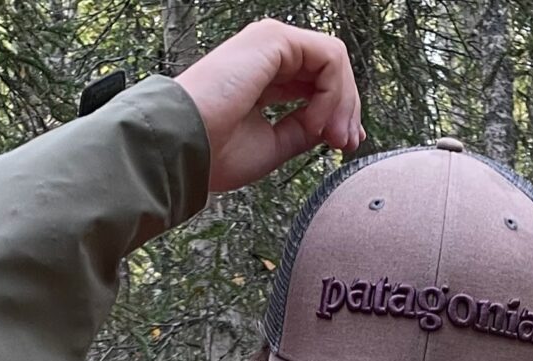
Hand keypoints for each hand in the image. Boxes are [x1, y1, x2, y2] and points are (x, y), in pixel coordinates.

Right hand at [174, 20, 364, 193]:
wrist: (185, 146)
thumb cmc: (215, 151)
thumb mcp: (274, 144)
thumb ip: (304, 130)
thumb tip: (332, 127)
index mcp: (265, 77)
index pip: (316, 85)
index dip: (339, 113)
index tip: (343, 146)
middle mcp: (269, 55)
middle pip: (329, 72)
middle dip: (347, 110)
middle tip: (345, 144)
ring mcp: (271, 42)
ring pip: (334, 61)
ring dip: (342, 102)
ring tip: (331, 135)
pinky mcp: (275, 38)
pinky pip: (328, 57)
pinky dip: (332, 91)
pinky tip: (315, 119)